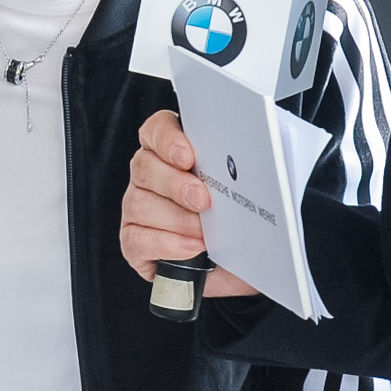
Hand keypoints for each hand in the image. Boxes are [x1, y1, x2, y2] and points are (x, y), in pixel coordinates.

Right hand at [122, 110, 251, 296]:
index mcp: (174, 150)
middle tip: (204, 200)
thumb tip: (255, 160)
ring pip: (140, 204)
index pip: (157, 130)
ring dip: (177, 219)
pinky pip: (137, 239)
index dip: (167, 139)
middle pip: (145, 166)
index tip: (187, 156)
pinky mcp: (135, 240)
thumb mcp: (249, 189)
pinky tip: (193, 247)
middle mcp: (151, 175)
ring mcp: (139, 207)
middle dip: (176, 184)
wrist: (245, 260)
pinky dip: (167, 244)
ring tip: (206, 232)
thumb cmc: (243, 221)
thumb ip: (243, 170)